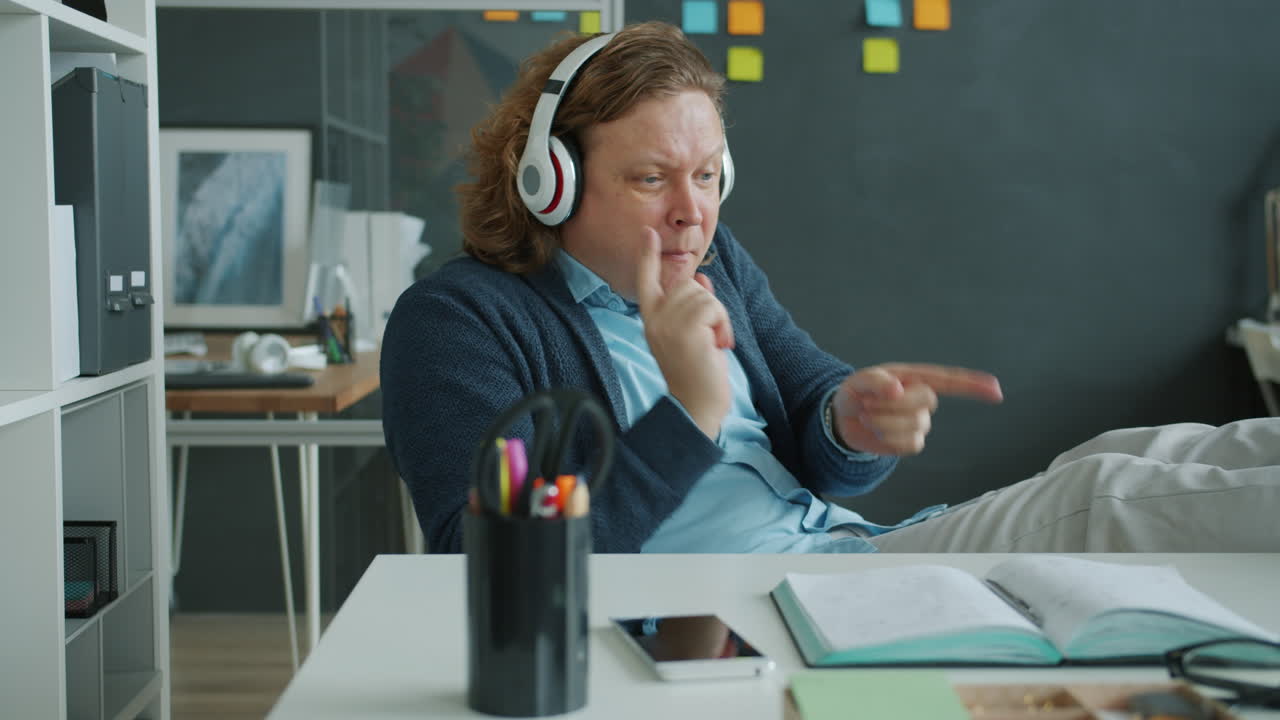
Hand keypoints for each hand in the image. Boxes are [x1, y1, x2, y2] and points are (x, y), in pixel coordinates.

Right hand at [635, 227, 733, 438]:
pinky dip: (723, 326)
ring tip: (713, 344)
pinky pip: (713, 307)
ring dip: (718, 318)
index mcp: (652, 319)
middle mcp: (655, 319)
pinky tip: (717, 346)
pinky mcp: (687, 330)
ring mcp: (669, 324)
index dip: (647, 256)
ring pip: (704, 295)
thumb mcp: (692, 334)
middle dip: (709, 306)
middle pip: (689, 284)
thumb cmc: (695, 373)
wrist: (695, 406)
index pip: (647, 280)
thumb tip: (702, 279)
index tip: (647, 233)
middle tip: (709, 336)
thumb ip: (693, 305)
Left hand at [831, 363, 1002, 455]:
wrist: (843, 419)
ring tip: (868, 414)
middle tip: (869, 402)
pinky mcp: (911, 442)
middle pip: (928, 400)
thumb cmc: (856, 393)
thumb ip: (876, 380)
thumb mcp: (858, 381)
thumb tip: (897, 388)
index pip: (948, 380)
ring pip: (917, 424)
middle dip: (896, 402)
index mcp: (914, 377)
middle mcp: (921, 398)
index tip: (996, 390)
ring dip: (885, 421)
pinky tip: (876, 430)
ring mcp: (919, 421)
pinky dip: (888, 438)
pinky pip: (910, 443)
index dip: (973, 384)